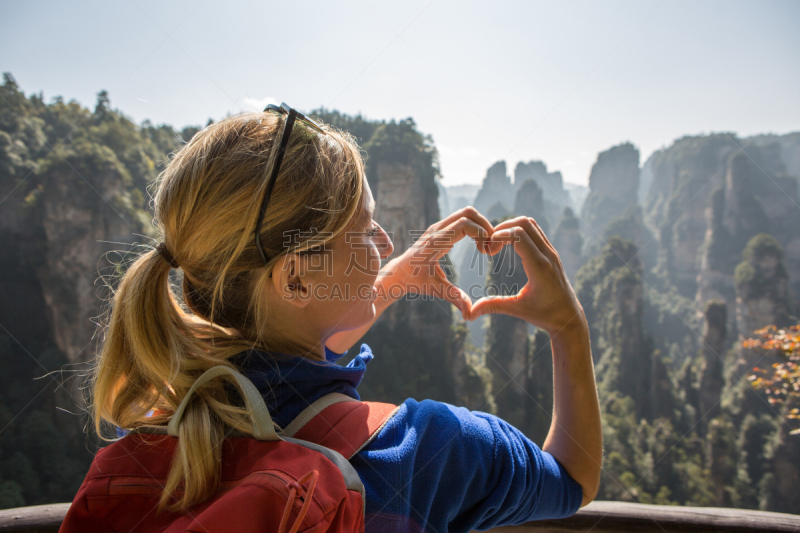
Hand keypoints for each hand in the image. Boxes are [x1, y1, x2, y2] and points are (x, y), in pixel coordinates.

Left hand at [387, 207, 500, 320]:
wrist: (399, 273)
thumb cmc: (415, 281)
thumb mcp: (435, 289)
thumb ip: (454, 298)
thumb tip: (470, 314)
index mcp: (436, 242)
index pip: (464, 224)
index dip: (481, 234)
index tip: (487, 251)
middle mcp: (437, 230)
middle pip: (468, 213)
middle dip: (485, 225)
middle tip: (491, 246)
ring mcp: (438, 227)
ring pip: (466, 213)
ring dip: (481, 225)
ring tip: (485, 246)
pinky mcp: (440, 228)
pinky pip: (462, 219)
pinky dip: (474, 226)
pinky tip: (478, 245)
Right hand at [469, 216, 585, 334]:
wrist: (569, 316)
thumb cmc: (544, 314)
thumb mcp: (517, 310)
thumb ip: (493, 306)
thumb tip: (469, 314)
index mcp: (539, 267)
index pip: (518, 235)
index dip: (498, 236)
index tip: (488, 251)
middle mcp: (547, 255)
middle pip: (524, 223)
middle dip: (502, 228)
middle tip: (490, 245)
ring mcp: (551, 252)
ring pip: (530, 224)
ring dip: (511, 227)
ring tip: (497, 243)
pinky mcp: (551, 252)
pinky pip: (535, 231)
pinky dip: (519, 231)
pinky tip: (509, 245)